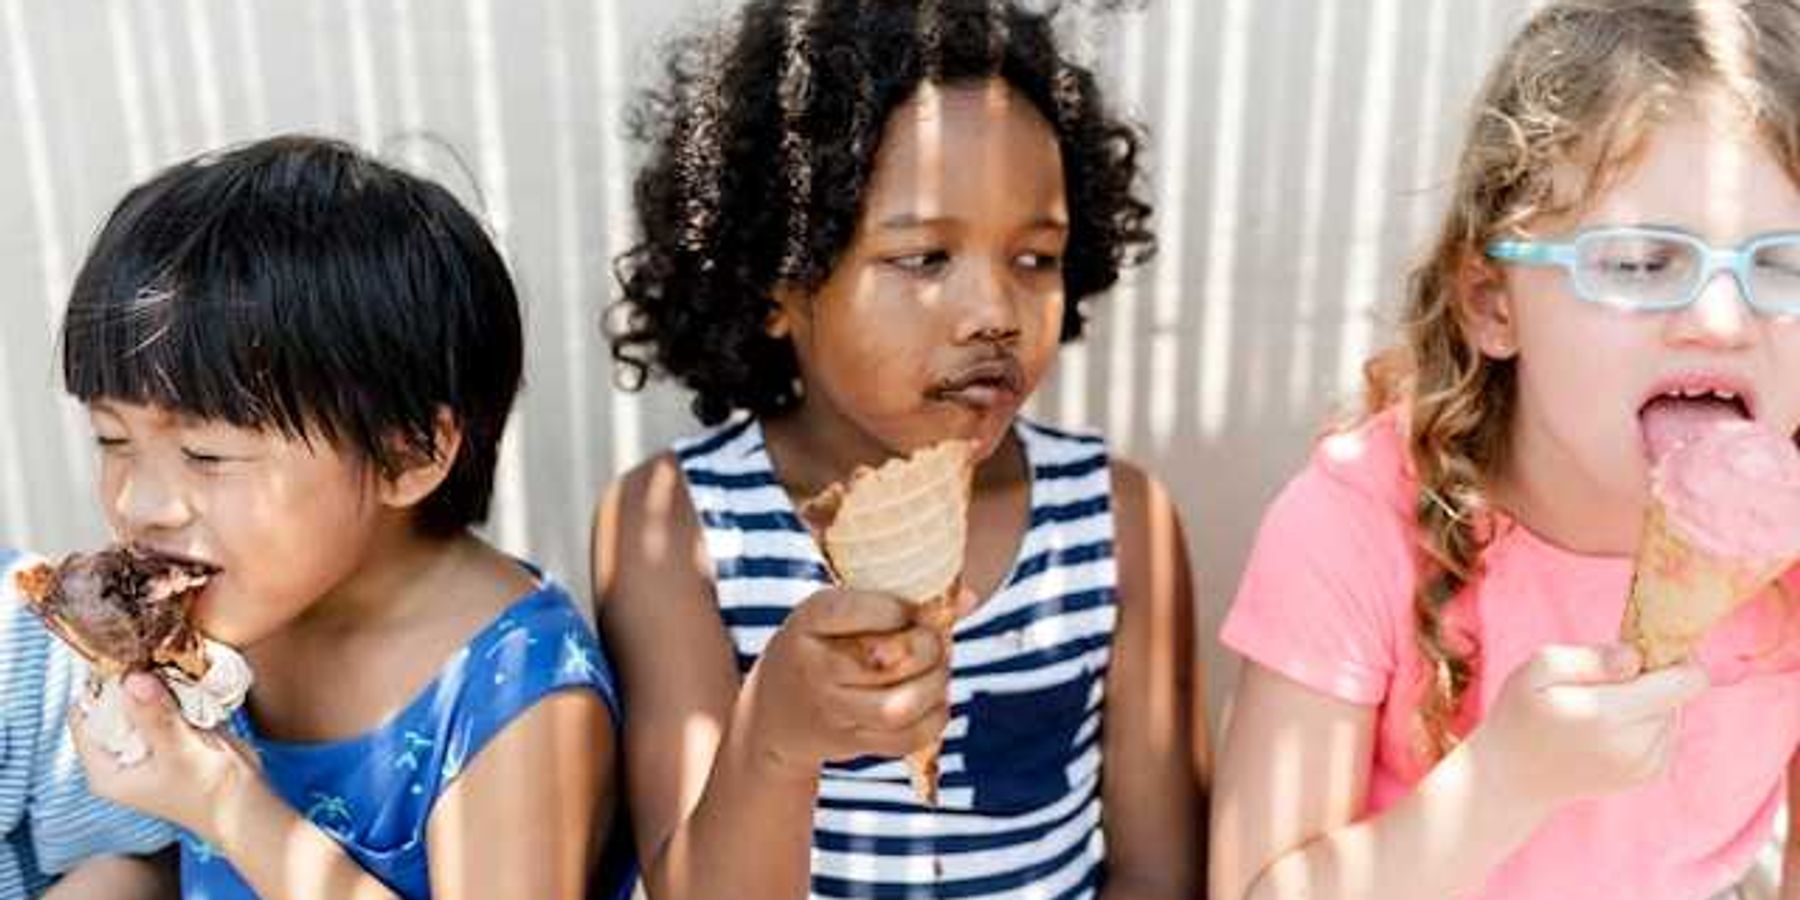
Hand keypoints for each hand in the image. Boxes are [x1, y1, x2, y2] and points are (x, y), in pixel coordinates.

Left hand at [70, 672, 267, 846]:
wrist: (248, 806)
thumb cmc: (211, 792)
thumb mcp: (181, 753)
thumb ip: (156, 717)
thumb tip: (133, 678)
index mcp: (106, 771)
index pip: (84, 720)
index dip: (99, 690)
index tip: (124, 663)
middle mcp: (119, 757)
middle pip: (109, 707)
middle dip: (129, 683)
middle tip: (150, 657)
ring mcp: (144, 745)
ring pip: (137, 703)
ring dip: (152, 683)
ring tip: (169, 664)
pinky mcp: (168, 736)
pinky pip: (161, 705)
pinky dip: (171, 690)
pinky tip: (184, 676)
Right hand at [742, 587, 950, 776]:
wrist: (774, 714)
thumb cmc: (822, 647)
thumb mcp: (835, 613)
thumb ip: (895, 601)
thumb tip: (970, 598)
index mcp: (810, 619)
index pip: (859, 610)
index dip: (900, 609)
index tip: (910, 610)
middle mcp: (816, 667)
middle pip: (889, 659)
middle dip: (928, 647)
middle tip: (932, 642)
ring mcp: (832, 710)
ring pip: (900, 706)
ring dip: (934, 686)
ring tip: (936, 672)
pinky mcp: (851, 742)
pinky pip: (907, 738)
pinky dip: (933, 718)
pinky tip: (931, 701)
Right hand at [1467, 643, 1707, 813]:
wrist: (1513, 778)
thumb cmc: (1521, 713)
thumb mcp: (1538, 669)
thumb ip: (1590, 658)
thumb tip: (1636, 658)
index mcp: (1609, 716)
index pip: (1687, 682)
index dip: (1671, 657)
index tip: (1637, 653)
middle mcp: (1635, 747)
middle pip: (1679, 694)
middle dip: (1650, 681)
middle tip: (1602, 684)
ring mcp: (1645, 767)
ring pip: (1673, 713)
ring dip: (1648, 703)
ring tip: (1600, 708)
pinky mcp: (1648, 775)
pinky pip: (1666, 733)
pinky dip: (1645, 724)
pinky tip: (1609, 728)